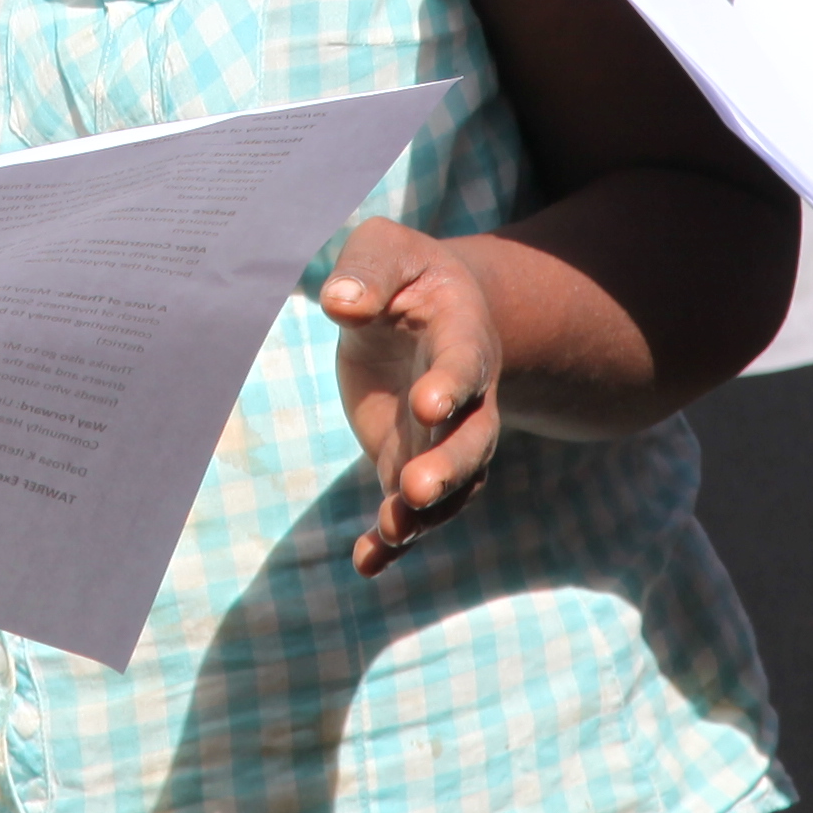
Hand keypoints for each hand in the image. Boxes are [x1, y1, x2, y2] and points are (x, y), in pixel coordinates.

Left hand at [324, 220, 505, 574]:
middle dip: (448, 469)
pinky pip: (409, 508)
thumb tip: (340, 303)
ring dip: (425, 514)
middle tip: (416, 491)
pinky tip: (366, 563)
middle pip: (472, 441)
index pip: (464, 362)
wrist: (422, 309)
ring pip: (450, 486)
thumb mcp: (383, 249)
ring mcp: (440, 436)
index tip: (428, 404)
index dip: (450, 384)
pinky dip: (391, 539)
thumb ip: (366, 271)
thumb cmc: (402, 272)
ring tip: (390, 533)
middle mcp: (466, 395)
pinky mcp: (407, 461)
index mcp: (462, 334)